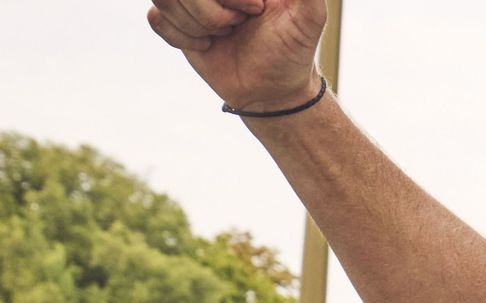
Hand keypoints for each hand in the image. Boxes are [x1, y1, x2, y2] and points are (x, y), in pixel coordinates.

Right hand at [148, 0, 327, 112]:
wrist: (273, 91)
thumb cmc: (294, 52)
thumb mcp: (310, 18)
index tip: (256, 10)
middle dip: (211, 12)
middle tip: (239, 25)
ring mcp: (191, 1)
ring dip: (198, 24)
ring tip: (225, 34)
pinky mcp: (175, 22)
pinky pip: (156, 18)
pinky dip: (182, 37)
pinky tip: (207, 44)